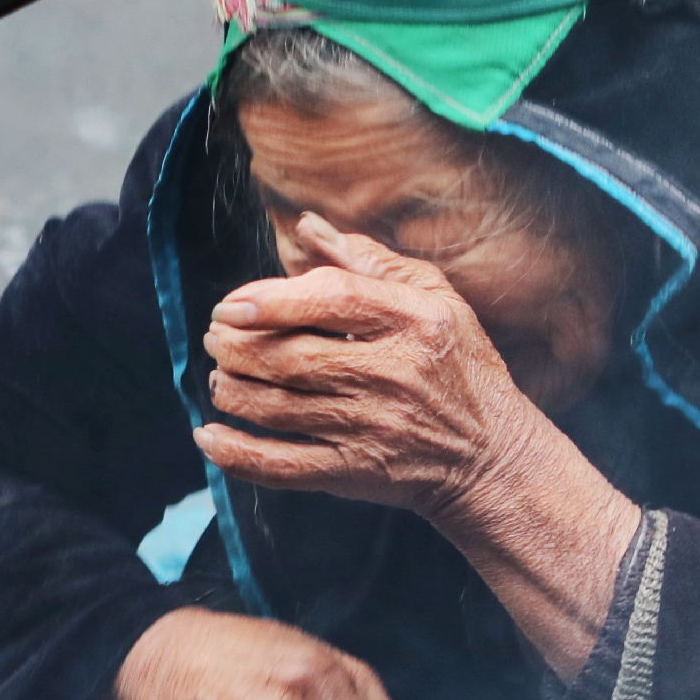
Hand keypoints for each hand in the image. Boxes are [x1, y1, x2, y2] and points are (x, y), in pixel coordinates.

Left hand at [199, 213, 645, 680]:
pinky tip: (209, 437)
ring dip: (231, 390)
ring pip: (277, 408)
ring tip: (219, 378)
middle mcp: (393, 374)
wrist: (490, 458)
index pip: (331, 300)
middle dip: (236, 347)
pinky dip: (236, 454)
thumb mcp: (435, 300)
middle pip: (292, 356)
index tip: (229, 304)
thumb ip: (370, 262)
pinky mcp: (355, 472)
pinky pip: (282, 466)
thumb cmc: (459, 367)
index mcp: (414, 321)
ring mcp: (372, 428)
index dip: (271, 300)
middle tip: (215, 339)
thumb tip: (308, 227)